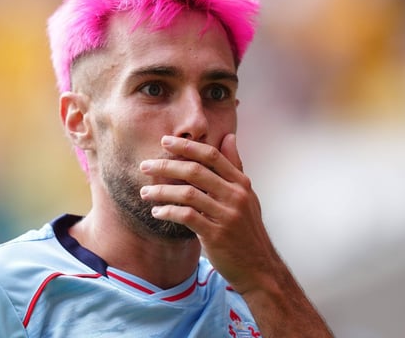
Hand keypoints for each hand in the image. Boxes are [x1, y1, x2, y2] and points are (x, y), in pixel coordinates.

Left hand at [139, 133, 277, 293]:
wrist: (260, 267)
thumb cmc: (247, 229)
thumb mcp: (247, 195)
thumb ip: (235, 167)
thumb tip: (229, 136)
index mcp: (241, 183)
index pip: (211, 156)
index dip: (187, 146)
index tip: (165, 141)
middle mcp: (236, 195)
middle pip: (195, 171)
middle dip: (166, 165)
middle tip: (145, 166)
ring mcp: (227, 215)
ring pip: (188, 193)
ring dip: (162, 191)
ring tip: (145, 193)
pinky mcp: (216, 235)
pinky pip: (186, 216)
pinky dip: (168, 211)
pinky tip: (157, 212)